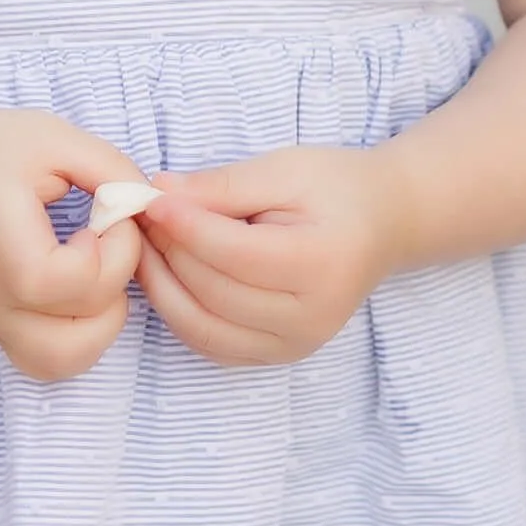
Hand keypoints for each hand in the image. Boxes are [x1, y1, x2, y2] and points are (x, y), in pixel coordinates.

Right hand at [0, 108, 147, 381]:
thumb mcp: (47, 136)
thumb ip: (107, 168)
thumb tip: (149, 207)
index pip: (69, 281)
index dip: (111, 250)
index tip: (106, 212)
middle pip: (70, 336)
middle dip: (114, 288)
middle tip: (106, 241)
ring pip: (60, 362)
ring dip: (101, 324)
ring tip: (97, 274)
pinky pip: (45, 361)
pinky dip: (78, 340)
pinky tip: (79, 293)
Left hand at [134, 147, 398, 367]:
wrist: (384, 224)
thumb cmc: (336, 188)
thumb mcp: (284, 169)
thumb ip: (223, 185)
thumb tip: (160, 193)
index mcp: (320, 264)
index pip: (233, 253)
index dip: (183, 225)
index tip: (149, 198)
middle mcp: (311, 317)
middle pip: (213, 291)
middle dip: (167, 252)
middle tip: (142, 216)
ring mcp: (296, 344)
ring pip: (203, 326)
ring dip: (163, 287)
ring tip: (147, 245)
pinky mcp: (279, 356)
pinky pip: (211, 344)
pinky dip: (179, 313)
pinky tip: (167, 276)